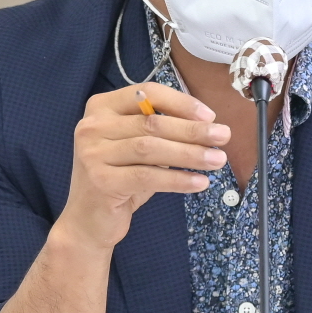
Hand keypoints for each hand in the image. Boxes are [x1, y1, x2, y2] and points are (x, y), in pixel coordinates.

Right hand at [57, 82, 228, 249]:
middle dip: (193, 130)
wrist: (88, 219)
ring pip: (152, 148)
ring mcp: (93, 153)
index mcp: (102, 107)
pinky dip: (177, 179)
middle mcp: (92, 126)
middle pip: (153, 122)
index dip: (181, 103)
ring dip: (190, 154)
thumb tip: (207, 124)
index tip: (209, 116)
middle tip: (223, 136)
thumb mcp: (137, 147)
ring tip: (217, 160)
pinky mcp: (101, 180)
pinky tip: (200, 182)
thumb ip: (161, 130)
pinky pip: (148, 176)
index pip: (147, 93)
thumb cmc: (120, 178)